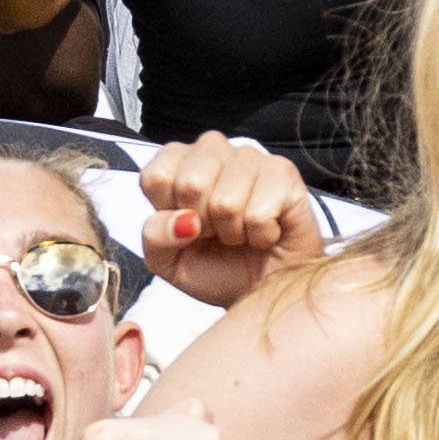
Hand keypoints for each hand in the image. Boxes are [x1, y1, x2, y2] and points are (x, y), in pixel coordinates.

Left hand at [129, 133, 326, 305]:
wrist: (261, 288)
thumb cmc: (217, 266)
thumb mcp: (168, 261)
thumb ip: (155, 237)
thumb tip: (181, 220)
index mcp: (177, 163)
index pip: (155, 176)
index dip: (169, 213)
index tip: (186, 224)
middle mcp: (212, 151)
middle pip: (190, 184)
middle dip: (202, 223)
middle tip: (215, 232)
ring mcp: (249, 157)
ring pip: (225, 202)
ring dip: (232, 232)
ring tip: (241, 232)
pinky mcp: (283, 172)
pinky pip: (258, 214)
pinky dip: (259, 236)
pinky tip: (263, 231)